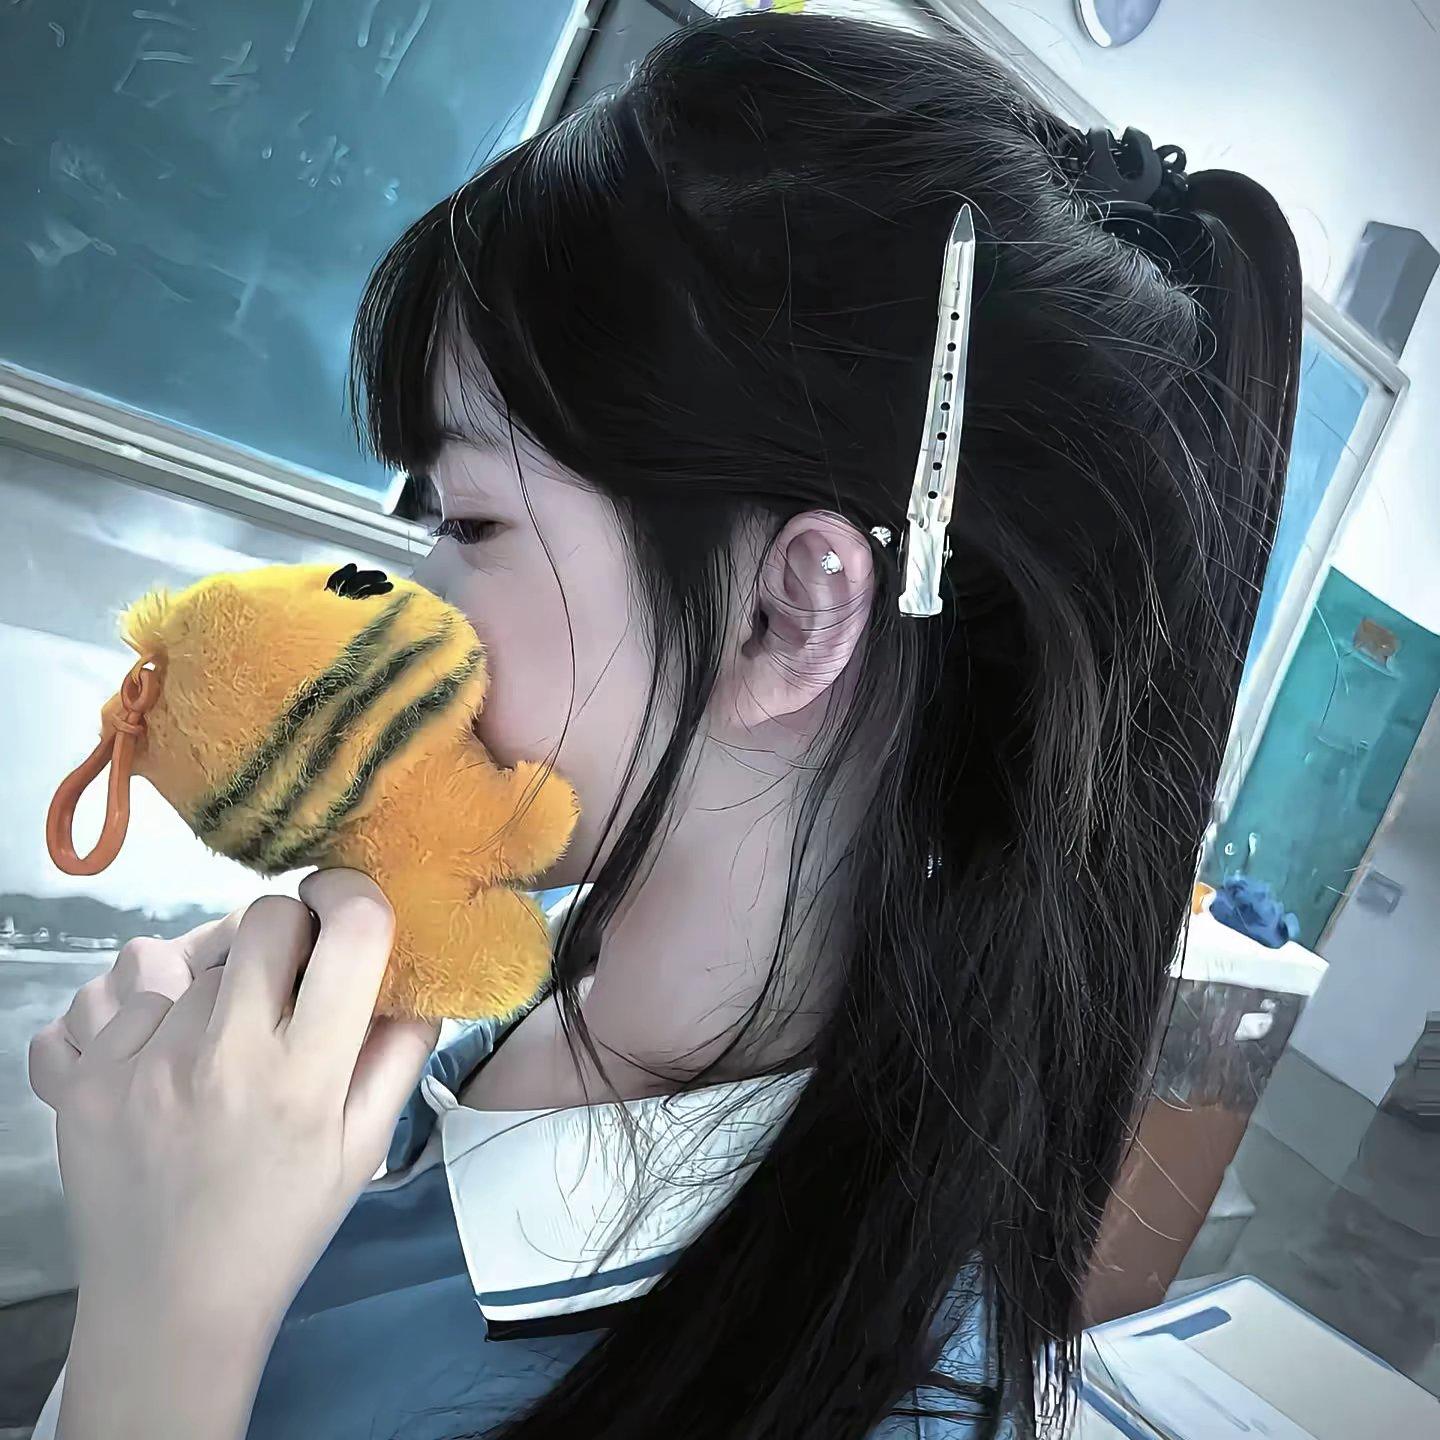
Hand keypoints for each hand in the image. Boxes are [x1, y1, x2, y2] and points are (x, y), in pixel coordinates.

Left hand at [29, 871, 439, 1439]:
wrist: (171, 1306)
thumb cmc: (282, 1224)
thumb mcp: (365, 1147)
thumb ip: (399, 1053)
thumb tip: (414, 973)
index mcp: (304, 1075)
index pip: (346, 929)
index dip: (353, 897)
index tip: (346, 909)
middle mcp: (220, 1057)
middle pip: (261, 917)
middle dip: (284, 932)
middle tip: (283, 978)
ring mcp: (138, 1066)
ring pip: (181, 956)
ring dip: (204, 981)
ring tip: (209, 1036)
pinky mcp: (77, 1081)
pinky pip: (111, 997)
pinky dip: (134, 1016)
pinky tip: (152, 1060)